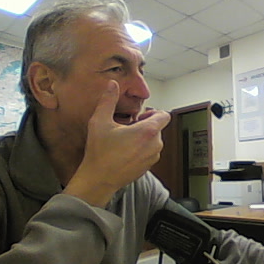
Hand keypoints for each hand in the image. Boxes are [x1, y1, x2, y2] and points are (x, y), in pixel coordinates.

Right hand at [63, 80, 170, 206]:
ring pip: (154, 140)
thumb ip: (108, 100)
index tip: (139, 116)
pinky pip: (150, 152)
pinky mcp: (148, 167)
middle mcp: (155, 145)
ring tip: (124, 140)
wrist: (98, 179)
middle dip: (145, 125)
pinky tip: (124, 151)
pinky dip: (141, 148)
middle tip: (127, 128)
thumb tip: (112, 84)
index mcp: (148, 131)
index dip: (153, 112)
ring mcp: (153, 157)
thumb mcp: (100, 121)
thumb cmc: (100, 152)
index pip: (164, 115)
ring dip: (143, 137)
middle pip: (158, 127)